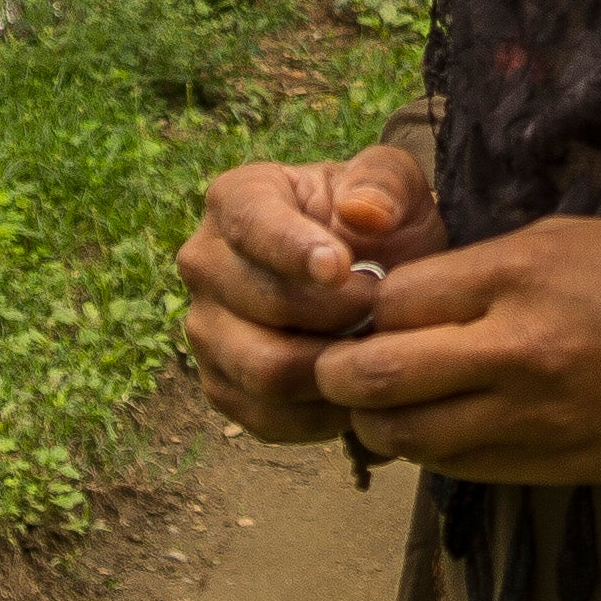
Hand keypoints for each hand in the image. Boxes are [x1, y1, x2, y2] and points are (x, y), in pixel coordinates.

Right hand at [177, 143, 438, 446]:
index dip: (294, 249)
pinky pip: (268, 417)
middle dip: (340, 315)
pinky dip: (321, 413)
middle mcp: (204, 263)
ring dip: (335, 368)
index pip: (251, 225)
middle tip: (385, 313)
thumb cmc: (382, 225)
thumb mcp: (396, 187)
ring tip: (376, 350)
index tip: (340, 268)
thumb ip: (385, 184)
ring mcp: (205, 329)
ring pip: (265, 370)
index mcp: (236, 198)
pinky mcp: (221, 386)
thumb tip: (362, 212)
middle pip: (265, 306)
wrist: (376, 281)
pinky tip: (359, 390)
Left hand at [313, 216, 600, 488]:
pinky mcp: (541, 465)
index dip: (359, 308)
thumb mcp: (561, 240)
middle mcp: (510, 349)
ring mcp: (525, 417)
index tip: (356, 311)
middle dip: (337, 372)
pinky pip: (453, 467)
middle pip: (373, 374)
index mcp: (515, 276)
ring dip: (375, 420)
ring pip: (404, 435)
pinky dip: (426, 450)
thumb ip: (477, 270)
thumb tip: (403, 299)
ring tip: (379, 404)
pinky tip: (433, 429)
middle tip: (336, 366)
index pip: (391, 300)